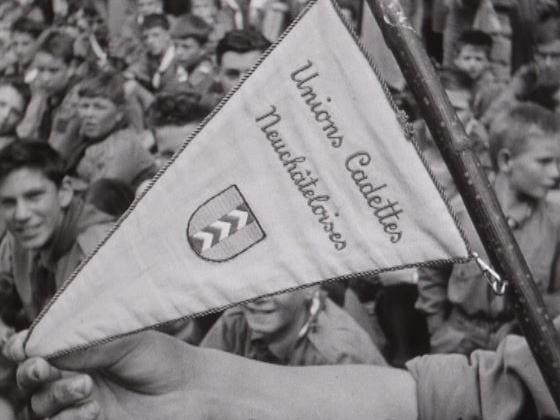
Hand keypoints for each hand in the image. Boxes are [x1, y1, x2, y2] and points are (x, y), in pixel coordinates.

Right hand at [6, 330, 208, 419]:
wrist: (188, 391)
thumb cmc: (159, 358)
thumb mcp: (119, 340)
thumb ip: (80, 345)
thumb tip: (37, 347)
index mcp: (78, 348)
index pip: (36, 348)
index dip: (21, 349)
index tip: (21, 348)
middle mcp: (72, 375)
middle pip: (28, 380)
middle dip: (31, 374)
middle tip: (44, 370)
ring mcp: (77, 404)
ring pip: (39, 406)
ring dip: (54, 397)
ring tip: (86, 387)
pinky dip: (68, 419)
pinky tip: (92, 410)